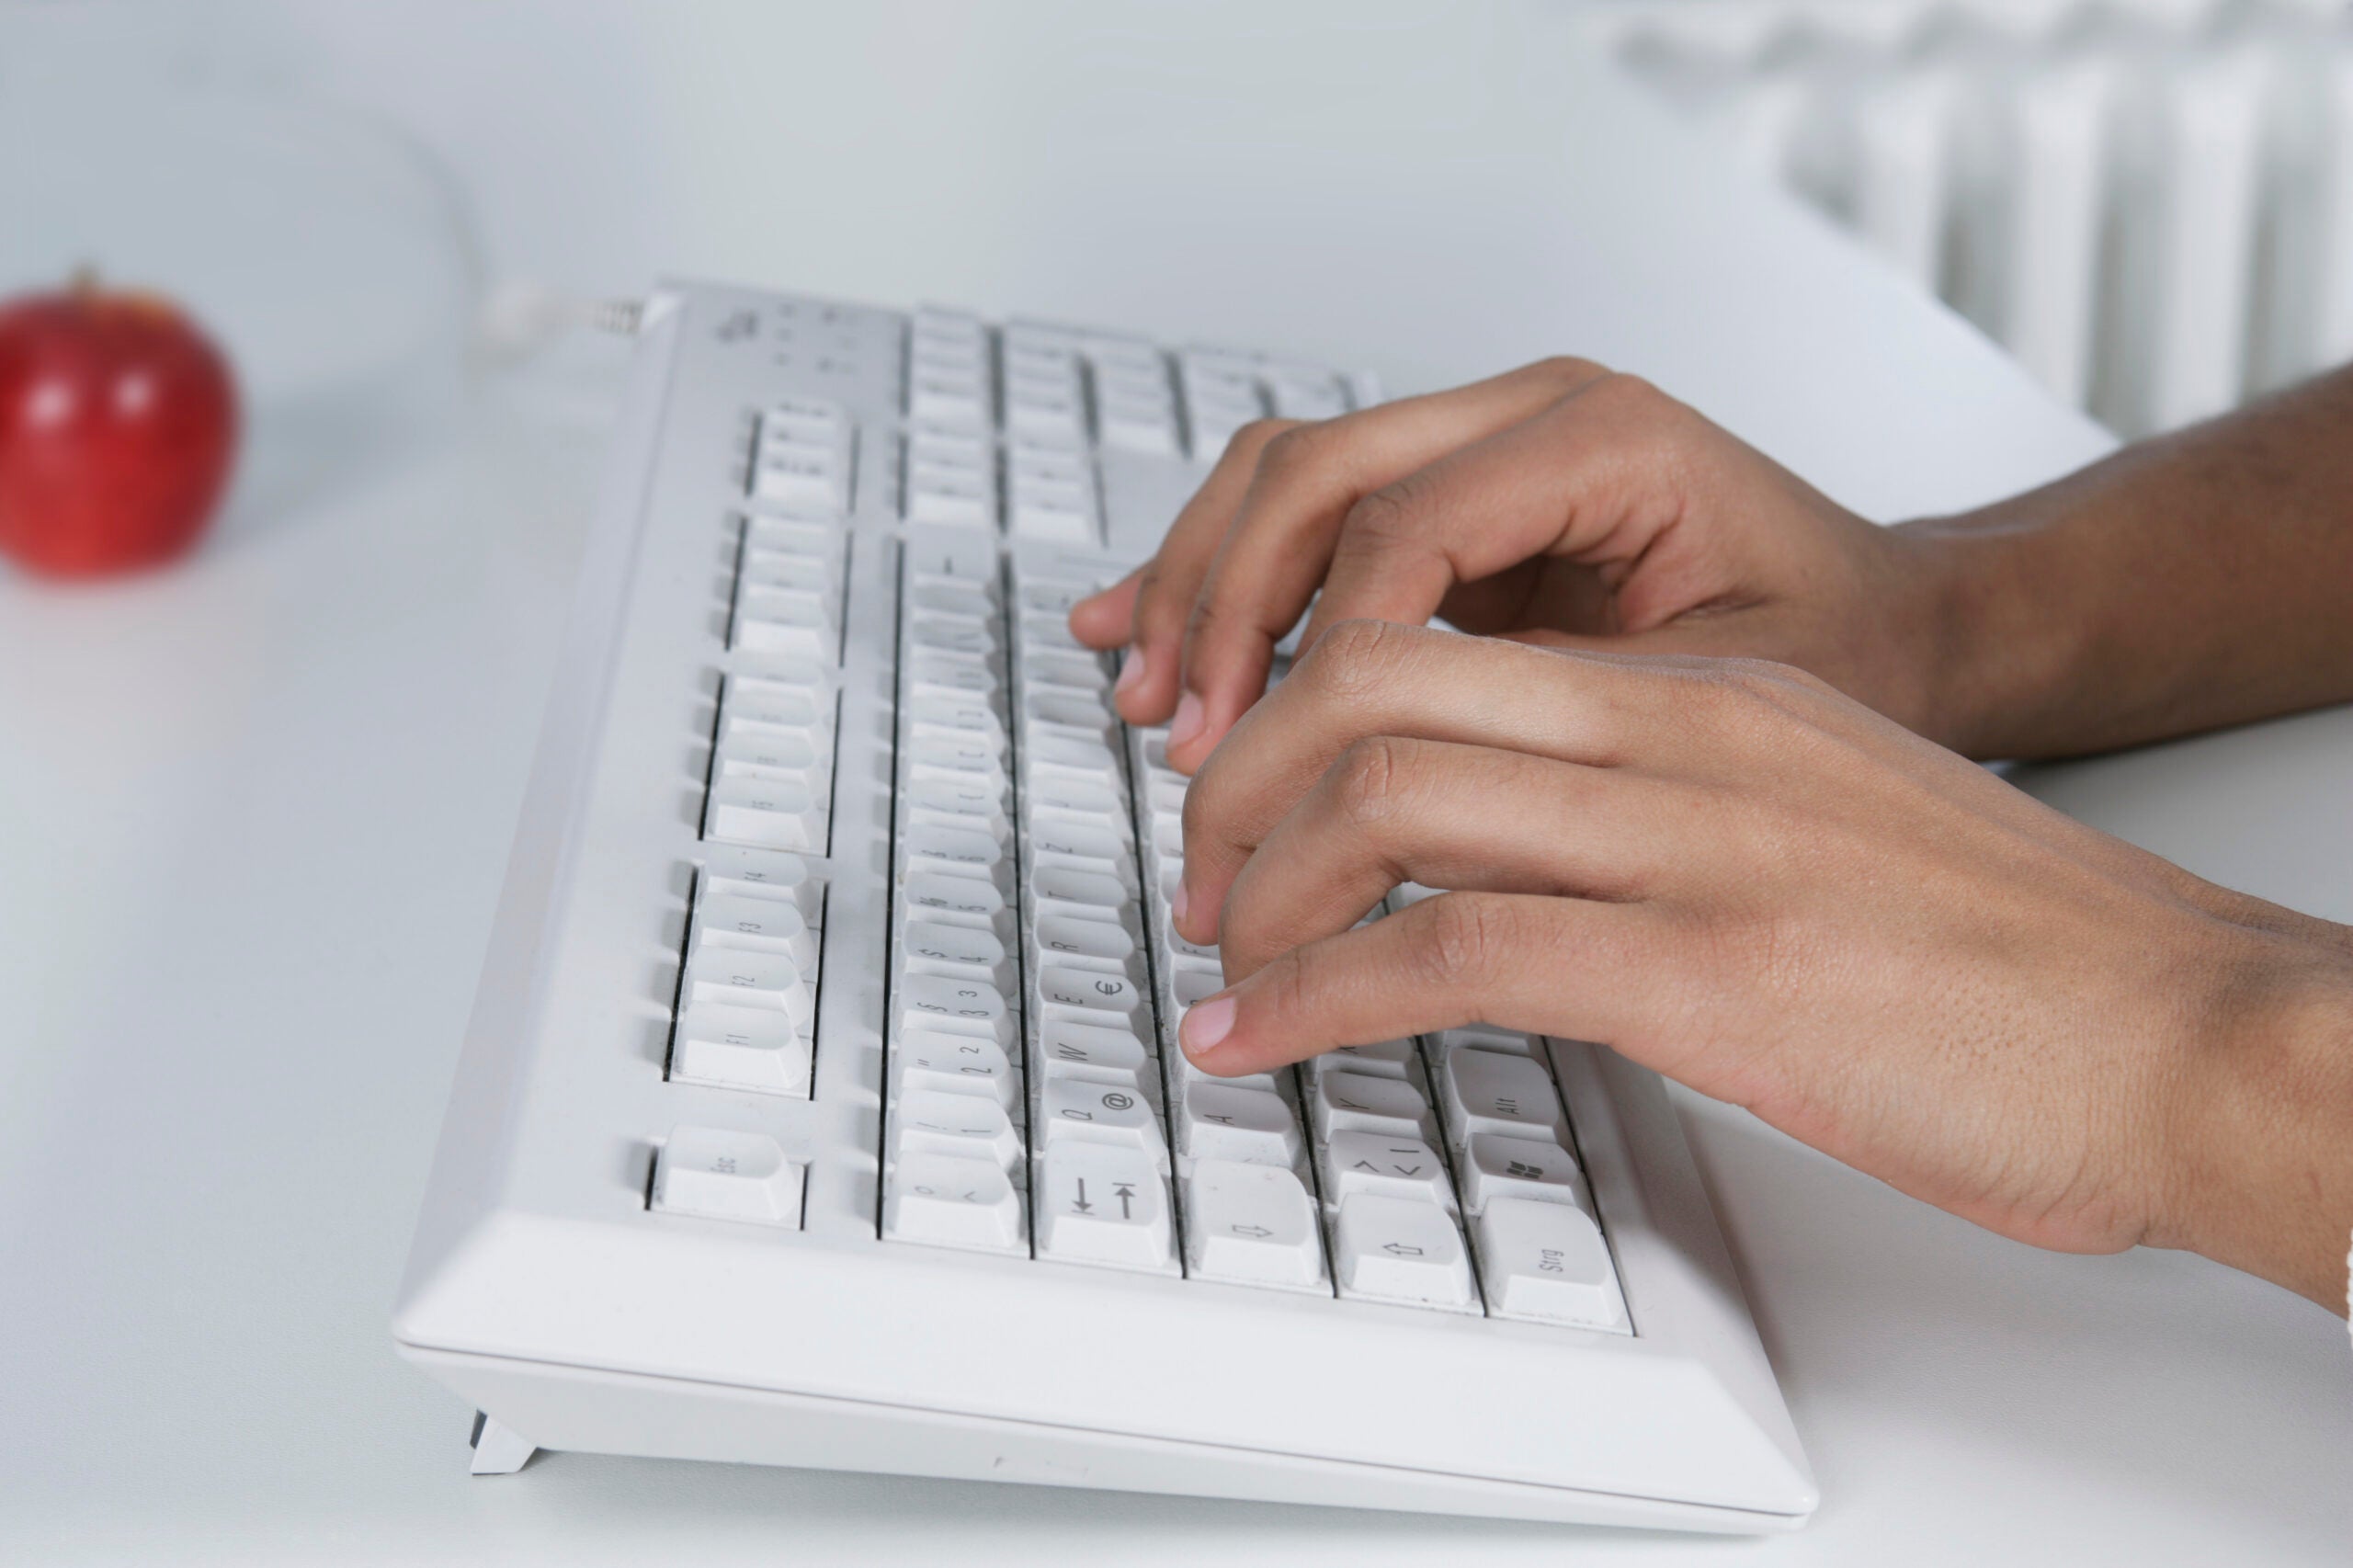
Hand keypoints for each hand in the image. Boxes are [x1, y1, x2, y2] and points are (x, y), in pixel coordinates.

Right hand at [1068, 359, 1958, 772]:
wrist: (1908, 623)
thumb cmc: (1848, 654)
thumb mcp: (1719, 703)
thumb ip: (1553, 718)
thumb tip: (1394, 784)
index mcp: (1602, 439)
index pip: (1400, 524)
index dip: (1316, 650)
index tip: (1265, 761)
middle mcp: (1530, 417)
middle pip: (1311, 473)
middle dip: (1225, 610)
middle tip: (1184, 743)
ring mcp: (1485, 450)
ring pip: (1285, 478)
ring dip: (1201, 586)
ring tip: (1145, 699)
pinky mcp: (1458, 508)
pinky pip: (1307, 516)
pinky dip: (1223, 575)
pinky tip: (1146, 630)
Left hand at [1169, 621, 2352, 1309]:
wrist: (2188, 1026)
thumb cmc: (2020, 953)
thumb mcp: (1819, 825)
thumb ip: (1674, 815)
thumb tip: (1527, 873)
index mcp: (1705, 697)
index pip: (1435, 642)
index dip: (1294, 713)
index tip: (1245, 804)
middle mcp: (1683, 739)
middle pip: (1371, 686)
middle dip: (1236, 780)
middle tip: (1198, 876)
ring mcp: (1693, 846)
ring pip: (1385, 800)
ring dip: (1255, 889)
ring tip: (1218, 964)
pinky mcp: (1709, 976)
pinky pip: (1448, 958)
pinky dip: (1314, 999)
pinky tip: (1262, 1040)